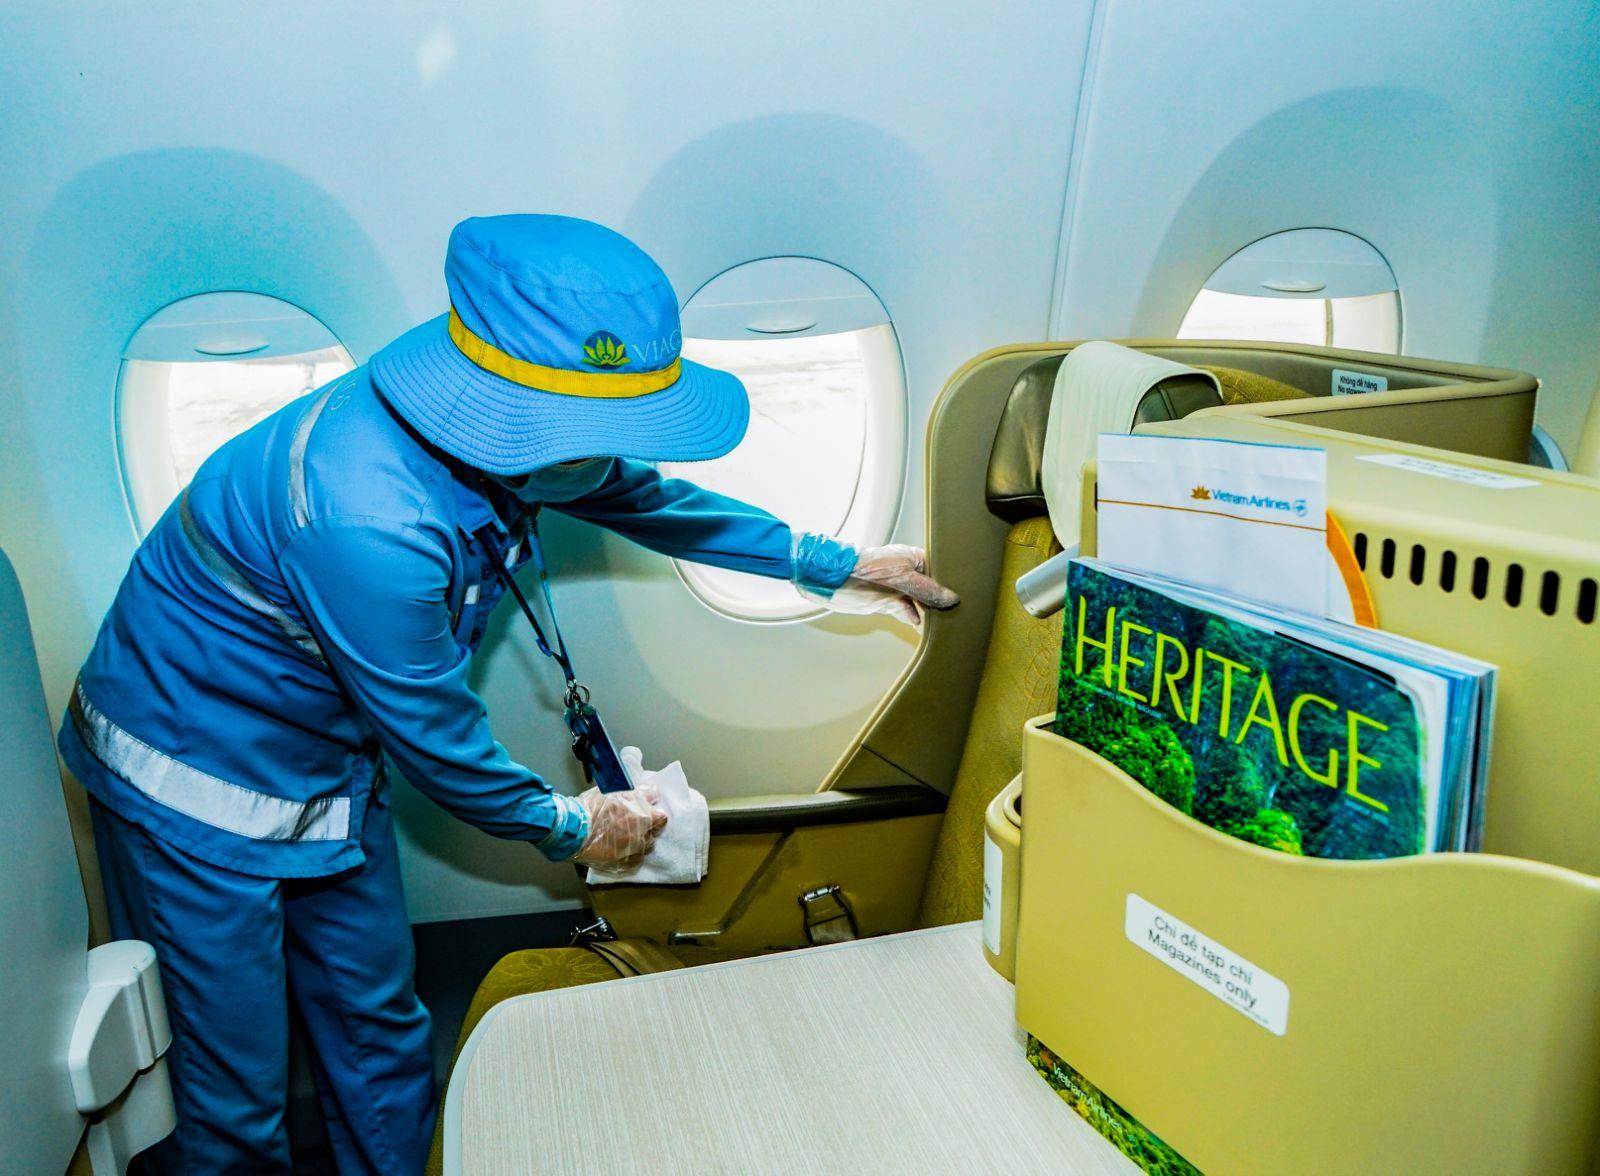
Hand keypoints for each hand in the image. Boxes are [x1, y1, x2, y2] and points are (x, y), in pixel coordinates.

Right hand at [573, 785, 667, 872]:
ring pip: (644, 848)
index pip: (661, 818)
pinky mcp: (622, 864)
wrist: (571, 828)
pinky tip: (620, 848)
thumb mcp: (618, 791)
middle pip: (654, 834)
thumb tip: (653, 793)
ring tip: (624, 836)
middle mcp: (641, 836)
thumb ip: (640, 793)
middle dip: (647, 829)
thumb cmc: (592, 808)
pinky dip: (630, 855)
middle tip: (633, 824)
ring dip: (639, 842)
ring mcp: (631, 852)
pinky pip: (634, 861)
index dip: (655, 814)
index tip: (649, 813)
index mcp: (644, 817)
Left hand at [820, 545, 959, 627]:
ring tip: (944, 621)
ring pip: (919, 602)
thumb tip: (952, 599)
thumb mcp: (904, 579)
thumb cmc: (868, 569)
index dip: (950, 582)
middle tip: (958, 611)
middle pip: (931, 588)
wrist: (836, 579)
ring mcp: (898, 588)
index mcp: (914, 558)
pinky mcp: (887, 602)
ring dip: (928, 612)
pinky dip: (912, 618)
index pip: (940, 571)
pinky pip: (905, 612)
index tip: (965, 595)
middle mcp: (908, 572)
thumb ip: (928, 591)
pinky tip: (919, 623)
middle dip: (940, 599)